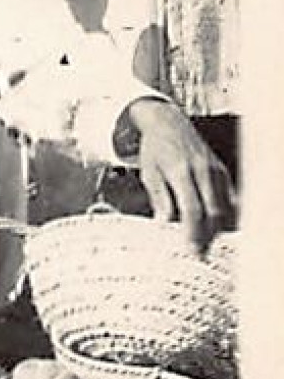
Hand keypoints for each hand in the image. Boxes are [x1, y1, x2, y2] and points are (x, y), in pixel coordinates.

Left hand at [127, 98, 235, 249]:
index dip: (192, 231)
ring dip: (217, 228)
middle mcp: (203, 171)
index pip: (192, 208)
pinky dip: (225, 214)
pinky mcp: (222, 171)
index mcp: (181, 171)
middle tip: (199, 254)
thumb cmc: (155, 149)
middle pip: (212, 211)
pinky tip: (217, 227)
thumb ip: (159, 198)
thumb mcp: (149, 174)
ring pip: (225, 206)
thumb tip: (164, 223)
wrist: (168, 123)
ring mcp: (215, 170)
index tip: (190, 248)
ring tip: (206, 245)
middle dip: (207, 236)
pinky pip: (229, 197)